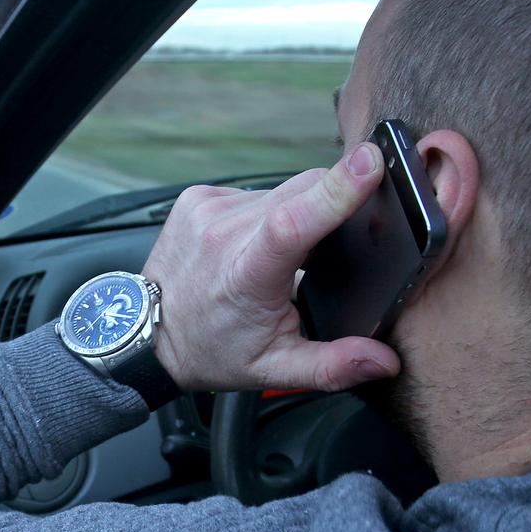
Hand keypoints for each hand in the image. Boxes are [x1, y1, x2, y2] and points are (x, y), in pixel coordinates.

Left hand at [141, 142, 400, 392]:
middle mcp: (223, 232)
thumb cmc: (211, 351)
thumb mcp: (274, 369)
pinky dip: (268, 212)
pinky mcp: (199, 196)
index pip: (294, 220)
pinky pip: (255, 190)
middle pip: (304, 190)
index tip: (371, 163)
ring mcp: (208, 209)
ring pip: (282, 189)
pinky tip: (253, 243)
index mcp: (246, 274)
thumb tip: (383, 361)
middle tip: (332, 247)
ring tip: (282, 257)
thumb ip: (332, 366)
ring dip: (297, 213)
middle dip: (334, 202)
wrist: (147, 336)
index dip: (336, 188)